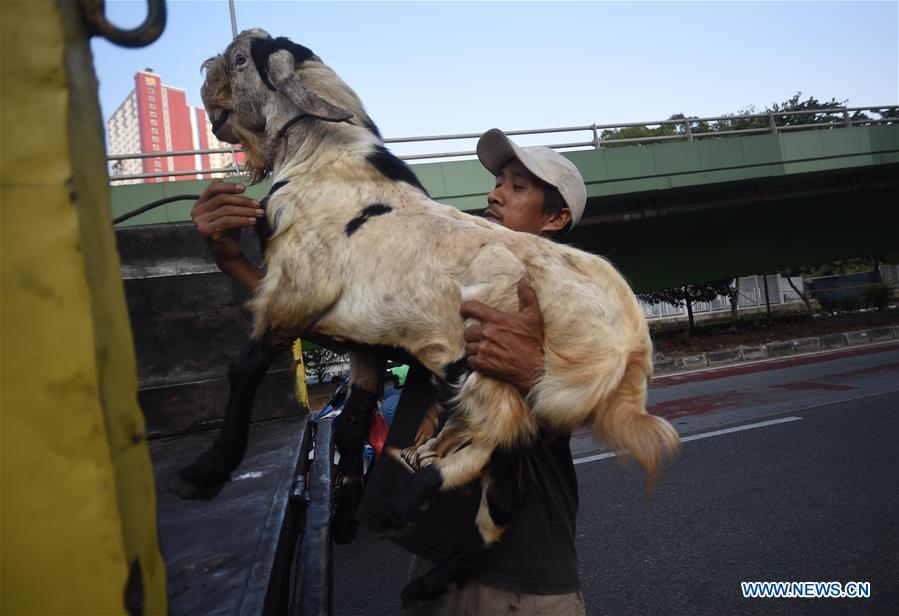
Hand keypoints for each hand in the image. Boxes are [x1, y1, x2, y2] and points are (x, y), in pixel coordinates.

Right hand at [191, 179, 262, 265]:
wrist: (227, 252)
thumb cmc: (229, 231)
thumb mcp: (228, 212)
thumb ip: (228, 198)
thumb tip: (236, 184)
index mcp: (200, 203)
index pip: (213, 188)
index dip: (229, 186)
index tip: (244, 188)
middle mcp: (197, 212)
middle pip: (222, 199)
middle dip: (243, 200)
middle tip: (258, 204)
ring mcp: (201, 222)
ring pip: (227, 210)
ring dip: (246, 211)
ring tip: (259, 213)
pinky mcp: (207, 231)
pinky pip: (228, 221)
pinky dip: (243, 220)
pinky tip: (253, 221)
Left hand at [460, 277, 544, 394]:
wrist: (534, 369)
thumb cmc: (533, 343)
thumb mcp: (533, 317)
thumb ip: (527, 296)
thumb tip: (524, 278)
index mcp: (496, 320)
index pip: (471, 308)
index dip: (465, 308)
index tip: (465, 311)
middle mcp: (487, 333)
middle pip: (467, 331)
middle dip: (473, 334)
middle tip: (483, 337)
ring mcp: (484, 349)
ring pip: (468, 347)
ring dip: (475, 348)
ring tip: (486, 350)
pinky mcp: (483, 364)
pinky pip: (470, 361)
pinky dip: (475, 361)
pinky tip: (485, 360)